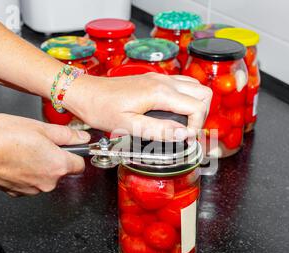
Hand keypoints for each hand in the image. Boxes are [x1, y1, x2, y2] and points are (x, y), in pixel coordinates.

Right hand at [0, 114, 89, 196]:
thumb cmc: (3, 138)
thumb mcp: (39, 127)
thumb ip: (65, 135)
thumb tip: (82, 138)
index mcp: (59, 165)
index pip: (80, 164)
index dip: (75, 153)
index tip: (66, 146)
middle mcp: (50, 181)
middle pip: (63, 170)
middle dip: (55, 158)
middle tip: (39, 143)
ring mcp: (34, 189)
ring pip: (46, 176)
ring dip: (41, 165)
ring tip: (24, 150)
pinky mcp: (20, 193)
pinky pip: (31, 181)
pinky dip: (27, 172)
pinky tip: (16, 160)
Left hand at [65, 73, 211, 140]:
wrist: (85, 93)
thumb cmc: (101, 108)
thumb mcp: (129, 126)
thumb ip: (159, 130)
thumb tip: (184, 134)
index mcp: (160, 92)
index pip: (196, 107)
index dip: (196, 126)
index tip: (184, 139)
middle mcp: (163, 81)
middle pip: (203, 93)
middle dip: (201, 115)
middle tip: (187, 132)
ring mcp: (159, 78)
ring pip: (195, 87)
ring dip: (196, 106)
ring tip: (182, 124)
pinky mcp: (154, 80)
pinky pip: (182, 85)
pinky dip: (186, 99)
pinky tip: (173, 113)